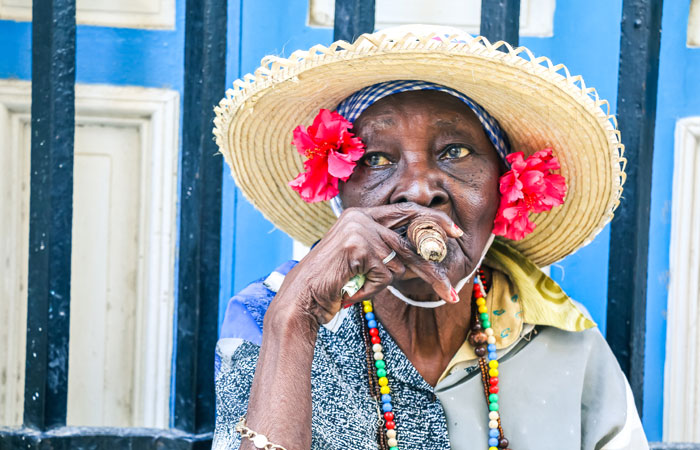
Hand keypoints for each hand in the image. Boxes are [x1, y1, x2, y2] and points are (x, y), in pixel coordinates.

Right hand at [270, 202, 462, 324]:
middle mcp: (361, 217)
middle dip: (433, 265)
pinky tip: (351, 287)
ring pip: (398, 262)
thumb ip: (389, 253)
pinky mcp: (358, 246)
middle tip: (452, 289)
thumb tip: (426, 258)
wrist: (302, 296)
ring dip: (383, 282)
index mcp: (362, 216)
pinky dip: (373, 288)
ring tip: (357, 285)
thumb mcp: (365, 262)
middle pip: (411, 239)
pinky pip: (385, 275)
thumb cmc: (333, 282)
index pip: (407, 211)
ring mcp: (359, 229)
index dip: (433, 220)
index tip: (454, 232)